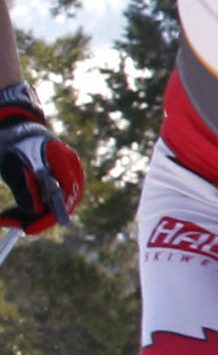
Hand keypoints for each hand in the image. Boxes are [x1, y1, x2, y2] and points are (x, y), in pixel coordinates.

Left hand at [0, 89, 80, 233]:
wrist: (12, 125)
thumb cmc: (9, 141)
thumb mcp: (10, 165)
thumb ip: (24, 187)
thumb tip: (34, 211)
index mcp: (60, 158)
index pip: (63, 195)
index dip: (48, 216)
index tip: (28, 229)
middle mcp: (70, 164)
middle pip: (66, 200)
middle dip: (42, 217)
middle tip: (18, 226)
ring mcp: (68, 168)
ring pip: (60, 200)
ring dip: (37, 213)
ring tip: (11, 216)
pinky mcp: (61, 173)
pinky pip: (55, 196)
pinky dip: (38, 205)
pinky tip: (18, 209)